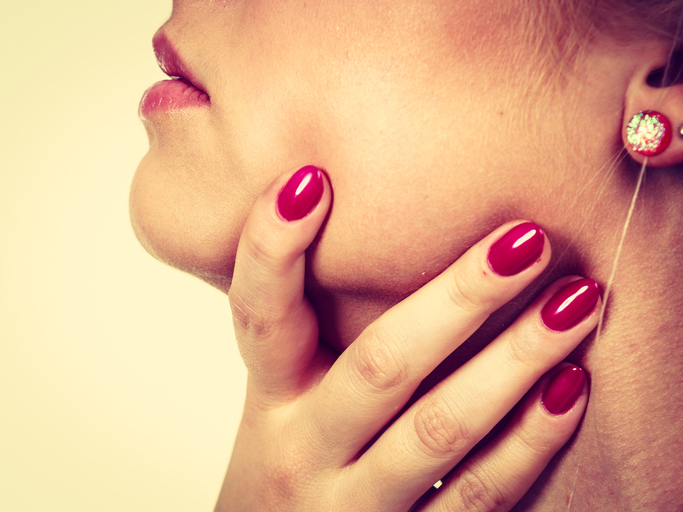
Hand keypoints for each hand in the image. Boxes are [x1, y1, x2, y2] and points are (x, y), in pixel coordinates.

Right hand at [216, 166, 598, 510]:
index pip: (259, 315)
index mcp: (271, 395)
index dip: (271, 248)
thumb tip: (361, 226)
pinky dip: (525, 444)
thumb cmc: (295, 454)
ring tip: (575, 303)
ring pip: (438, 430)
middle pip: (378, 366)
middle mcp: (301, 446)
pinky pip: (472, 497)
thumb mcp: (286, 392)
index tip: (311, 179)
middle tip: (523, 240)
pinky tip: (568, 390)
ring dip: (513, 364)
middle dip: (457, 299)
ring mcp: (351, 503)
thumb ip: (320, 330)